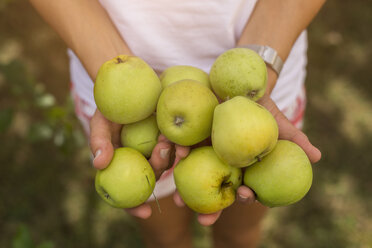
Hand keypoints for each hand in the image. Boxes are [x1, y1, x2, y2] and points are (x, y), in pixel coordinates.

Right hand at [89, 109, 189, 218]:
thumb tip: (99, 165)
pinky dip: (180, 147)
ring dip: (170, 156)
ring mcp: (157, 150)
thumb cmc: (109, 108)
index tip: (145, 213)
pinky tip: (180, 142)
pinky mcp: (171, 137)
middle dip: (157, 169)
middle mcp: (141, 162)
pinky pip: (178, 147)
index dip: (134, 206)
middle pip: (152, 177)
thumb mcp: (100, 122)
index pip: (127, 194)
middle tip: (160, 149)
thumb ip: (98, 141)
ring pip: (167, 162)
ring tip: (166, 140)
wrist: (128, 86)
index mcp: (123, 166)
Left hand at [173, 94, 320, 225]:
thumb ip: (295, 140)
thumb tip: (317, 157)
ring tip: (178, 202)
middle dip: (209, 208)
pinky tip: (176, 156)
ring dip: (186, 188)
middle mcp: (222, 163)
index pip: (244, 188)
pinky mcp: (192, 137)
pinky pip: (183, 147)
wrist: (242, 88)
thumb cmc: (262, 111)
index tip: (244, 196)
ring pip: (195, 174)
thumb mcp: (279, 124)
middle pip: (216, 189)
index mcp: (243, 167)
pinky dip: (178, 153)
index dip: (244, 196)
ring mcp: (205, 152)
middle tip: (203, 218)